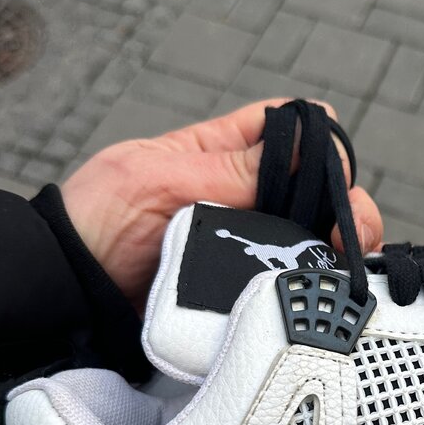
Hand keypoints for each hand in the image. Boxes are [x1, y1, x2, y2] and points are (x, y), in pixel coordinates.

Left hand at [61, 98, 382, 309]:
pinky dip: (318, 283)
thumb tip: (309, 137)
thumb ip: (234, 165)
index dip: (323, 144)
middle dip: (348, 206)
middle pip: (321, 190)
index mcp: (223, 153)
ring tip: (344, 265)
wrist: (72, 296)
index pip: (293, 129)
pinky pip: (294, 281)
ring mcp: (250, 243)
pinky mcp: (248, 286)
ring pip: (318, 237)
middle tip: (351, 233)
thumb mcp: (162, 177)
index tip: (333, 172)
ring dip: (339, 248)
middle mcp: (246, 196)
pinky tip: (327, 289)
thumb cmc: (99, 223)